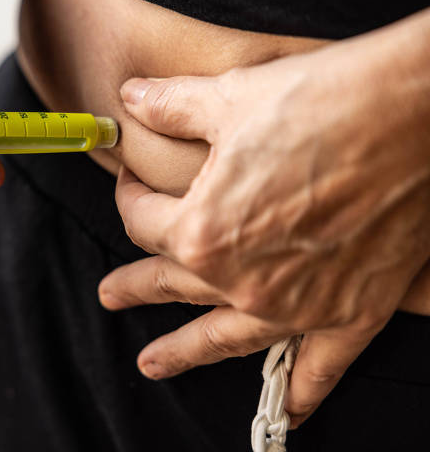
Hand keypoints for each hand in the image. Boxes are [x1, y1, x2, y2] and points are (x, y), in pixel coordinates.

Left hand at [100, 19, 429, 426]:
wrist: (419, 114)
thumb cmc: (323, 100)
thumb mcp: (230, 97)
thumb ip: (170, 105)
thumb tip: (131, 96)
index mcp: (203, 229)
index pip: (142, 222)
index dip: (127, 196)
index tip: (129, 182)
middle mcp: (241, 279)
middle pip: (170, 283)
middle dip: (136, 284)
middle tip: (110, 295)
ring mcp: (296, 305)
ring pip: (225, 337)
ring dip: (185, 350)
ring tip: (152, 363)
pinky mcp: (351, 313)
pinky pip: (319, 366)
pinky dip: (303, 392)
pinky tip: (290, 414)